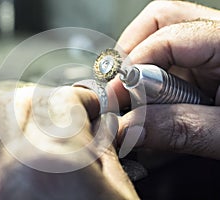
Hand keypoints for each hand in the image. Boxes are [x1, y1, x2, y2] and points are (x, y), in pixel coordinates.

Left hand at [0, 86, 137, 199]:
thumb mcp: (116, 196)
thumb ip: (99, 148)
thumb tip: (93, 119)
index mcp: (52, 170)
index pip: (58, 103)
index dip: (79, 99)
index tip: (88, 106)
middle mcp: (1, 182)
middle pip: (8, 106)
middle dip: (38, 101)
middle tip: (56, 112)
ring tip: (0, 119)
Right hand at [109, 1, 219, 158]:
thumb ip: (182, 129)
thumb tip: (129, 127)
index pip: (170, 34)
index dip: (134, 63)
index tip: (115, 94)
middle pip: (162, 19)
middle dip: (131, 51)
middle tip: (119, 85)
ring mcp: (211, 50)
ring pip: (160, 37)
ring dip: (139, 66)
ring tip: (133, 94)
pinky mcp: (205, 65)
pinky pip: (168, 60)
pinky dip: (151, 79)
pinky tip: (150, 101)